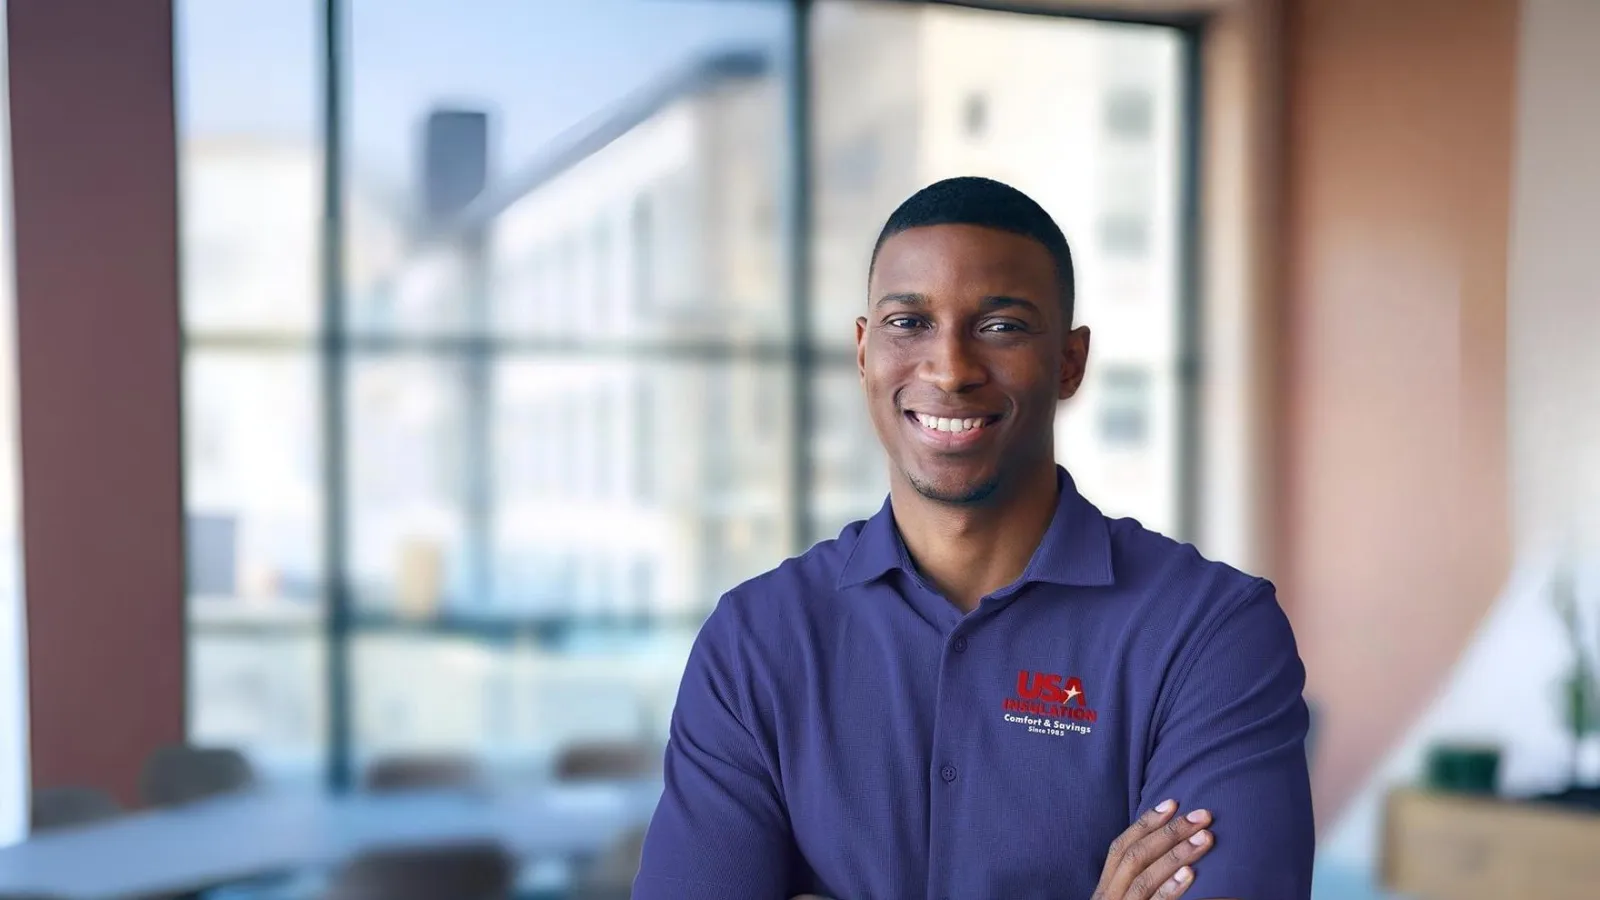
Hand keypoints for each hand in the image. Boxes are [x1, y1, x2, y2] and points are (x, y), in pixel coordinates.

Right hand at [1090, 799, 1213, 899]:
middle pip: (1134, 856)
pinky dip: (1170, 888)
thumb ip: (1140, 879)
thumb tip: (1168, 846)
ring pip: (1144, 877)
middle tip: (1202, 815)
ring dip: (1177, 854)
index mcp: (1106, 887)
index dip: (1145, 823)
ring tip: (1205, 837)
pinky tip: (1190, 873)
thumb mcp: (1126, 898)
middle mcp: (1108, 896)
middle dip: (1169, 832)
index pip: (1121, 847)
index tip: (1173, 803)